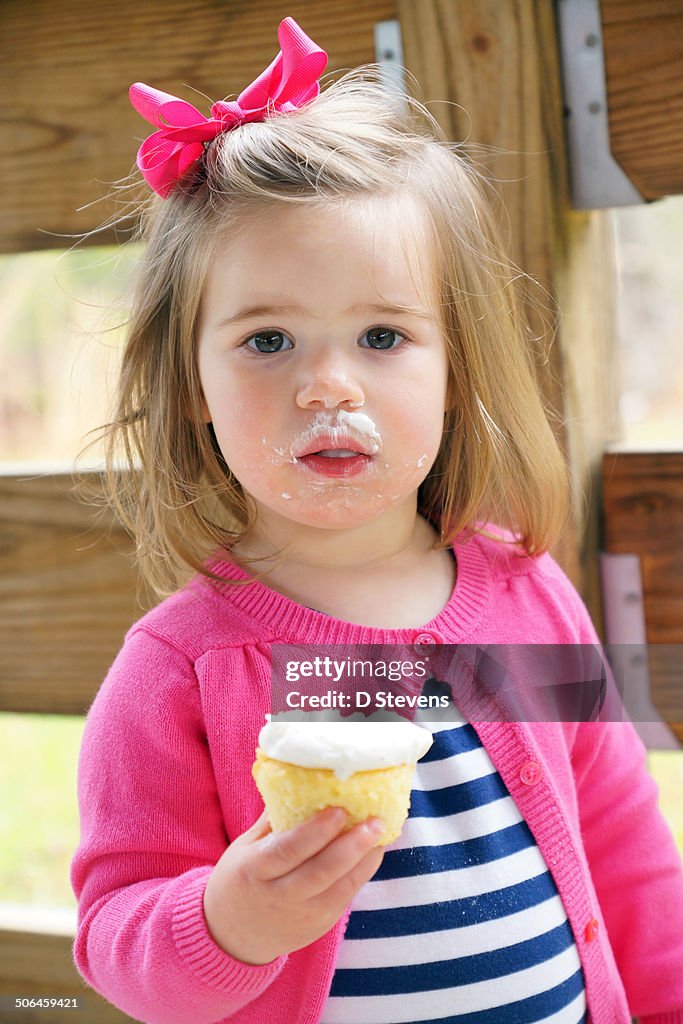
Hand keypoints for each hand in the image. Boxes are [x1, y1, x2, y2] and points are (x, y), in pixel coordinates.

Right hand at [203, 807, 383, 964]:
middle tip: (375, 821)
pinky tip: (373, 853)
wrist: (231, 936)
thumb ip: (272, 820)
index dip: (316, 831)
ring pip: (339, 889)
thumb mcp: (244, 846)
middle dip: (351, 845)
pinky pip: (344, 899)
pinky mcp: (317, 927)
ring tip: (381, 833)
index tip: (340, 810)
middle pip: (320, 872)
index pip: (289, 850)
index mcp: (254, 870)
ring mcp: (300, 916)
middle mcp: (278, 897)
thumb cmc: (239, 878)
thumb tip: (301, 780)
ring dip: (364, 860)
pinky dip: (361, 875)